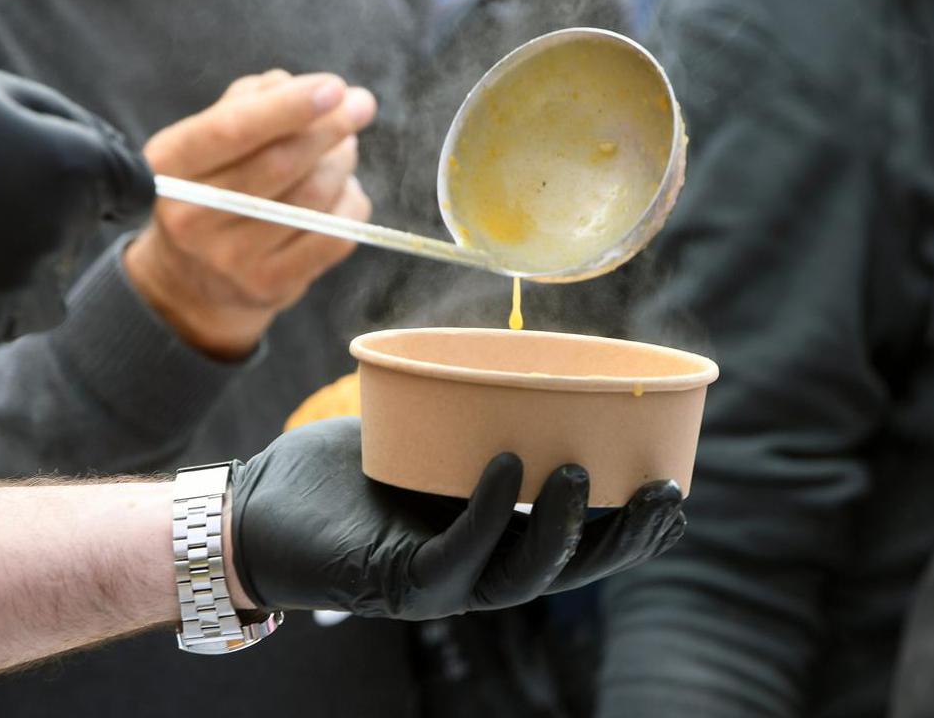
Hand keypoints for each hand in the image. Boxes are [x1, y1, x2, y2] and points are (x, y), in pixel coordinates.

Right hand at [0, 57, 153, 342]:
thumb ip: (61, 119)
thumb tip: (105, 149)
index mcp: (75, 162)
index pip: (136, 186)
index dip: (108, 179)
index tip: (72, 177)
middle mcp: (67, 224)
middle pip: (91, 223)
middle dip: (58, 204)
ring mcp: (33, 275)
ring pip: (60, 266)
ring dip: (30, 248)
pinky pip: (32, 306)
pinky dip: (9, 288)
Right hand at [125, 71, 376, 357]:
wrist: (193, 280)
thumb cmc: (212, 185)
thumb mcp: (208, 140)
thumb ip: (248, 102)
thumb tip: (299, 86)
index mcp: (169, 166)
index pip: (232, 130)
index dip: (287, 106)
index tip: (334, 86)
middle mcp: (192, 216)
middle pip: (279, 163)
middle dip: (330, 128)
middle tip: (360, 105)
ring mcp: (231, 258)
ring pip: (312, 197)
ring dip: (342, 162)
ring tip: (346, 146)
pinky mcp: (269, 285)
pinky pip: (333, 235)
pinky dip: (351, 203)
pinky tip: (344, 190)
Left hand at [228, 418, 685, 619]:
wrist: (257, 510)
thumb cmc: (341, 473)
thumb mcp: (422, 435)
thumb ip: (469, 411)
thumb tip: (516, 350)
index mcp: (493, 539)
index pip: (578, 542)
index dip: (631, 527)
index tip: (676, 489)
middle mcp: (478, 569)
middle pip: (570, 565)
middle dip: (624, 536)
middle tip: (666, 492)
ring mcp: (441, 582)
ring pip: (522, 571)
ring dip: (561, 526)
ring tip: (581, 471)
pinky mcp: (398, 582)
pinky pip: (456, 552)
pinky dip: (485, 511)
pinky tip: (504, 468)